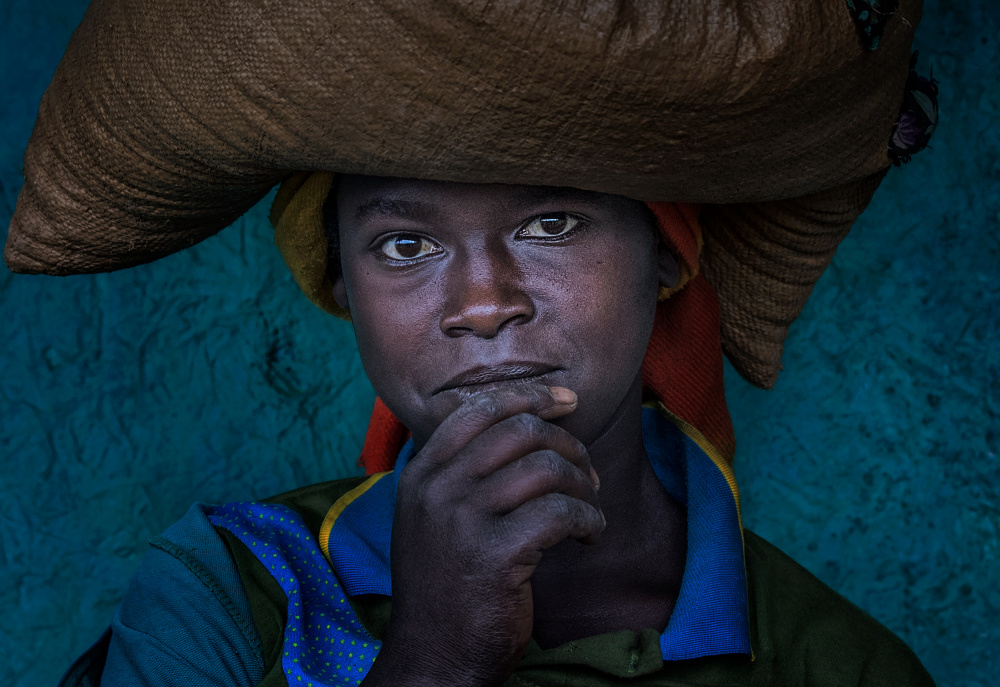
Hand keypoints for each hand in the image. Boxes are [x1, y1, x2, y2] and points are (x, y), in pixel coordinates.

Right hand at [361, 385, 603, 686]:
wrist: (433, 657)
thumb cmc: (445, 585)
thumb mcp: (433, 517)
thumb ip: (460, 471)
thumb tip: (523, 422)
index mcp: (422, 473)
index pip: (479, 409)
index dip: (530, 395)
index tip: (567, 400)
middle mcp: (437, 488)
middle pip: (520, 431)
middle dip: (568, 444)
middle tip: (587, 473)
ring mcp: (462, 520)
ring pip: (545, 468)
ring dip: (581, 485)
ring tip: (589, 508)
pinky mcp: (495, 555)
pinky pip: (560, 513)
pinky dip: (588, 519)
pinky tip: (590, 534)